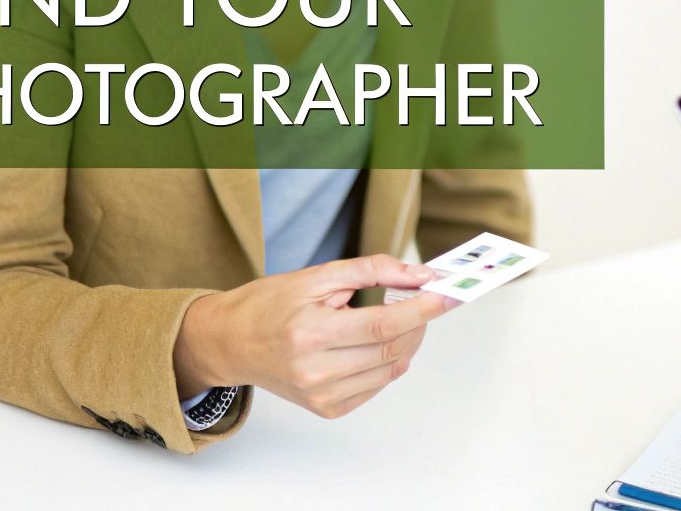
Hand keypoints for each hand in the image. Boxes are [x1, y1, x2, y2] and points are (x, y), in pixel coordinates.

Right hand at [174, 253, 454, 418]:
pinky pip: (376, 385)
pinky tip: (375, 343)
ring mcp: (321, 396)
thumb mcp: (318, 276)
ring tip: (398, 317)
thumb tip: (419, 275)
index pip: (383, 325)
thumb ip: (372, 270)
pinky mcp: (326, 409)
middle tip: (425, 299)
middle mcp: (315, 372)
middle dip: (419, 322)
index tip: (449, 294)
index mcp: (310, 334)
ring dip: (408, 341)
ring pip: (390, 369)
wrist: (230, 343)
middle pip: (392, 348)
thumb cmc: (270, 305)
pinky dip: (388, 362)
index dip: (423, 309)